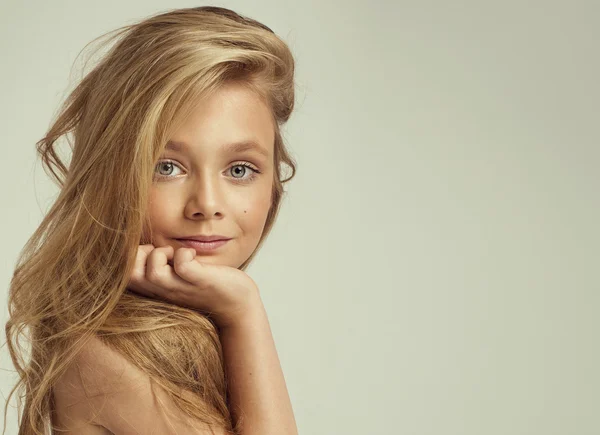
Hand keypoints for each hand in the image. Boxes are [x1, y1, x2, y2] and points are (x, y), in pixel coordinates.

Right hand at [126, 244, 261, 328]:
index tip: (149, 252)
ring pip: (153, 272)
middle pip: (130, 274)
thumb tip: (145, 245)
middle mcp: (164, 290)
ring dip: (162, 253)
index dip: (129, 258)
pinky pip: (183, 266)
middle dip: (139, 254)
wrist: (236, 305)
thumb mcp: (175, 277)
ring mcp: (182, 288)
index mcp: (156, 288)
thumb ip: (159, 266)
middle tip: (160, 252)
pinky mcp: (201, 282)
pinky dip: (185, 254)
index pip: (123, 276)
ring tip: (176, 254)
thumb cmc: (204, 286)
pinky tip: (193, 255)